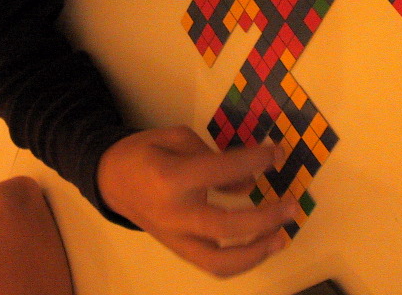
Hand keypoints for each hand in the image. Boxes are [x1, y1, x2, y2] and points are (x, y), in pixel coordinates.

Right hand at [97, 126, 297, 277]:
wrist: (110, 179)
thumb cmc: (144, 152)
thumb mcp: (176, 137)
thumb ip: (214, 156)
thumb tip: (249, 182)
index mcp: (171, 178)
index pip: (221, 172)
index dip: (254, 162)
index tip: (276, 154)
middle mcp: (174, 214)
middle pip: (226, 226)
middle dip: (265, 217)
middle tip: (291, 204)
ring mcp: (175, 238)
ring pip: (220, 262)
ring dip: (257, 252)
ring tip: (282, 236)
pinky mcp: (178, 250)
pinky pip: (213, 265)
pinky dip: (241, 260)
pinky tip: (261, 245)